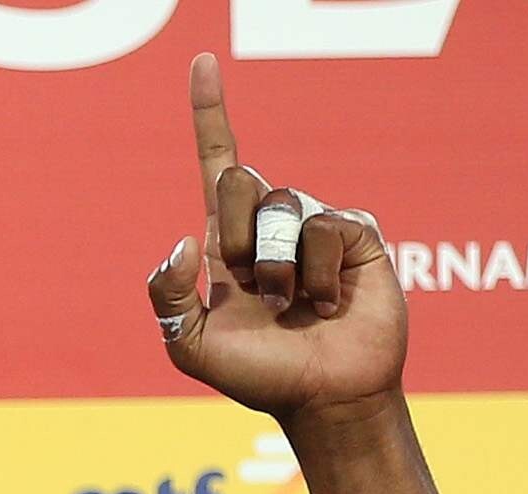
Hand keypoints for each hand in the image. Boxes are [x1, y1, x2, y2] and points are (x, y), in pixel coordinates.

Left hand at [148, 52, 402, 423]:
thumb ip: (169, 297)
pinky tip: (329, 302)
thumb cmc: (259, 377)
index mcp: (225, 240)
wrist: (324, 398)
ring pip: (283, 208)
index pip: (218, 163)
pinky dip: (319, 274)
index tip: (202, 62)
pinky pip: (327, 227)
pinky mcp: (358, 233)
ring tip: (294, 307)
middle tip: (257, 293)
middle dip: (238, 240)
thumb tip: (183, 241)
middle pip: (240, 182)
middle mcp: (270, 224)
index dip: (210, 113)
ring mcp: (316, 225)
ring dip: (280, 269)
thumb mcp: (190, 348)